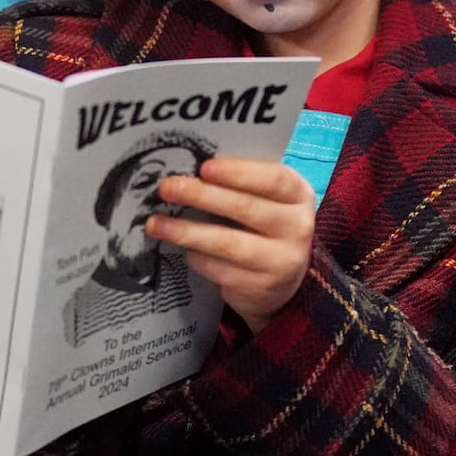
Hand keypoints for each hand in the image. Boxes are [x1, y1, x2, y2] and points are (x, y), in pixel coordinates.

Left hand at [146, 157, 314, 333]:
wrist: (285, 280)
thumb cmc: (264, 223)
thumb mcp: (265, 197)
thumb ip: (240, 181)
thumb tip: (191, 167)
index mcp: (298, 194)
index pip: (274, 178)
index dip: (238, 172)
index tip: (204, 167)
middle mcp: (297, 228)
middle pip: (245, 208)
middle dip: (201, 196)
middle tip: (167, 188)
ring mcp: (282, 262)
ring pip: (227, 243)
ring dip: (187, 232)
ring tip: (156, 224)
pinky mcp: (261, 288)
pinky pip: (220, 270)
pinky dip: (196, 257)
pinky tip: (182, 249)